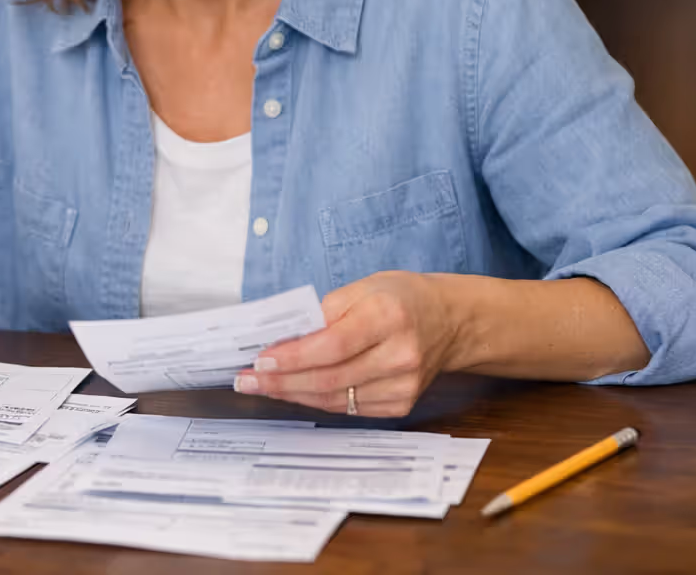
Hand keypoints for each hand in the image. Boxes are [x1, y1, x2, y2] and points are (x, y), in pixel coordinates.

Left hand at [234, 271, 460, 416]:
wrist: (449, 321)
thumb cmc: (400, 298)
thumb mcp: (363, 288)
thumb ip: (323, 312)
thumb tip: (282, 339)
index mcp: (389, 316)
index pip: (332, 344)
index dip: (293, 356)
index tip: (260, 359)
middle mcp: (400, 355)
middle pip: (330, 377)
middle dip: (281, 381)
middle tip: (247, 380)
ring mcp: (403, 385)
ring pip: (335, 398)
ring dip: (293, 394)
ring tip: (261, 386)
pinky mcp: (401, 404)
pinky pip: (349, 408)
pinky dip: (317, 399)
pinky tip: (293, 391)